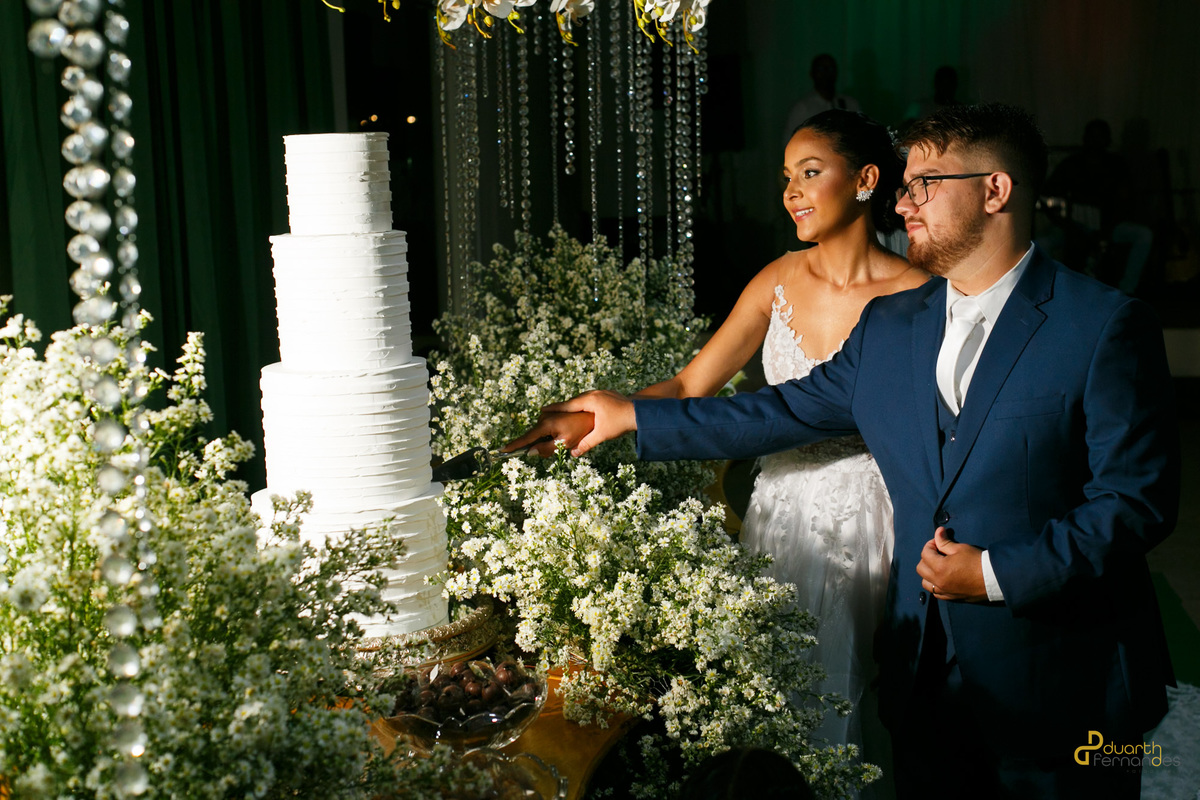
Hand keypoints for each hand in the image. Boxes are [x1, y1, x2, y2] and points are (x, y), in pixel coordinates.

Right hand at [503, 411, 594, 456]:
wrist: (597, 414)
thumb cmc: (584, 430)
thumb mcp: (565, 443)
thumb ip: (547, 449)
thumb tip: (530, 452)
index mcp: (546, 424)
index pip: (527, 437)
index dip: (515, 445)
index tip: (502, 450)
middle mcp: (544, 416)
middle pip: (535, 436)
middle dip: (542, 445)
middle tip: (562, 446)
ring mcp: (549, 413)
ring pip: (543, 432)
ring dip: (550, 439)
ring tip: (570, 438)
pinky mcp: (554, 411)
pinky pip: (549, 426)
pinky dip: (554, 432)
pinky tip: (569, 431)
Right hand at [517, 390, 635, 456]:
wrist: (642, 412)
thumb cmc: (621, 423)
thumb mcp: (602, 435)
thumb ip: (586, 444)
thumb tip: (573, 454)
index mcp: (590, 401)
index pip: (568, 405)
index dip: (554, 408)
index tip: (542, 410)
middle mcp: (594, 394)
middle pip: (574, 401)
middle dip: (562, 406)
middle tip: (549, 410)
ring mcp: (602, 393)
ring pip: (583, 399)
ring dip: (574, 405)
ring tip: (564, 410)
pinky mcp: (608, 394)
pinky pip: (591, 399)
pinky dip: (584, 404)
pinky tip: (584, 409)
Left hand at [915, 527, 987, 602]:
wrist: (994, 579)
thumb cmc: (977, 561)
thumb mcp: (961, 548)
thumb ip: (945, 542)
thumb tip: (937, 532)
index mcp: (939, 567)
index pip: (925, 553)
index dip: (930, 544)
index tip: (938, 541)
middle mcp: (938, 581)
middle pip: (921, 568)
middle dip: (927, 558)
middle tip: (938, 553)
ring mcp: (944, 591)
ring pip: (925, 582)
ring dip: (928, 573)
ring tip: (939, 566)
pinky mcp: (951, 597)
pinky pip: (935, 593)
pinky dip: (935, 585)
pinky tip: (943, 578)